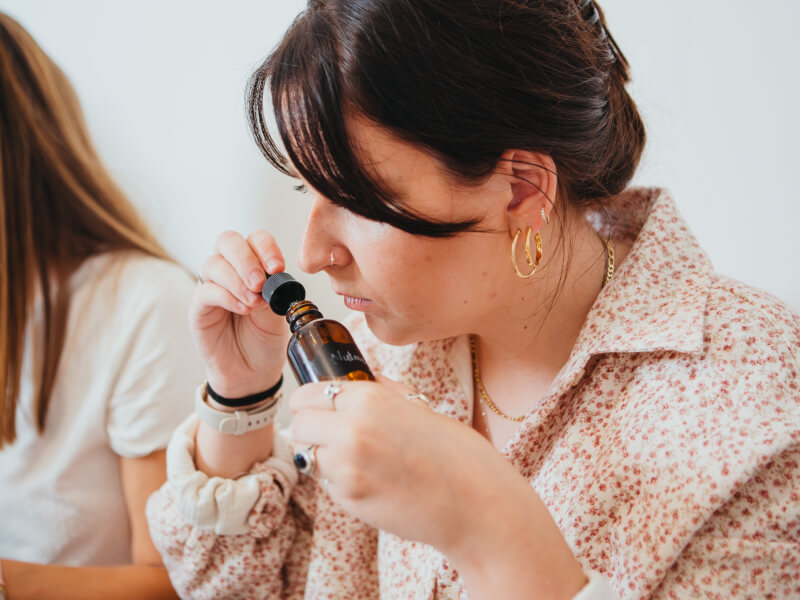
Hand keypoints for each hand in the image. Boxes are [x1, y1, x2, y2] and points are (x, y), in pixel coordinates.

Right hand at [191, 230, 288, 397]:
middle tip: (261, 282)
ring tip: (255, 302)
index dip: (265, 247)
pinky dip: (227, 297)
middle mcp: (230, 270)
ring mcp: (212, 287)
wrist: (253, 372)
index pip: (255, 239)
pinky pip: (206, 291)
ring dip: (236, 280)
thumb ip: (275, 292)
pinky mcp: (199, 308)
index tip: (277, 267)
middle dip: (246, 258)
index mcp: (254, 265)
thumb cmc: (265, 340)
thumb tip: (274, 277)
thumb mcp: (279, 314)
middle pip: (227, 241)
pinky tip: (243, 309)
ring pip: (213, 264)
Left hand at [289, 375, 588, 598]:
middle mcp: (351, 429)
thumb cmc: (459, 456)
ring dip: (323, 456)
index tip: (318, 408)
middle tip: (331, 435)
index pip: (310, 393)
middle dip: (311, 429)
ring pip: (308, 455)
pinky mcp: (349, 500)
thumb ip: (383, 392)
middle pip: (299, 424)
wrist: (478, 506)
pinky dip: (339, 481)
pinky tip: (371, 481)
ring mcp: (346, 468)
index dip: (312, 402)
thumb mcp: (421, 408)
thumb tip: (361, 379)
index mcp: (370, 399)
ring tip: (357, 460)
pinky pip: (327, 483)